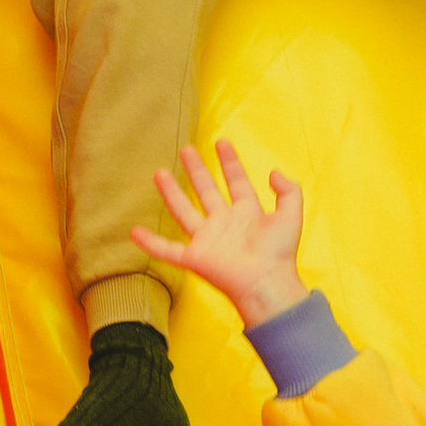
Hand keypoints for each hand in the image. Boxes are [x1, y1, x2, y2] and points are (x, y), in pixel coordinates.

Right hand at [130, 137, 307, 327]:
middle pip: (206, 191)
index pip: (236, 182)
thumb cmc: (280, 254)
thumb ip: (289, 191)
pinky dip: (150, 243)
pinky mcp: (194, 257)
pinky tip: (134, 232)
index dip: (229, 162)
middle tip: (187, 150)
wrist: (266, 283)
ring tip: (159, 172)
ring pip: (184, 211)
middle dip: (197, 170)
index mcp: (247, 213)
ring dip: (171, 193)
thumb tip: (274, 172)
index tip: (221, 142)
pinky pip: (167, 250)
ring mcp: (207, 240)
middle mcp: (224, 223)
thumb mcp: (291, 215)